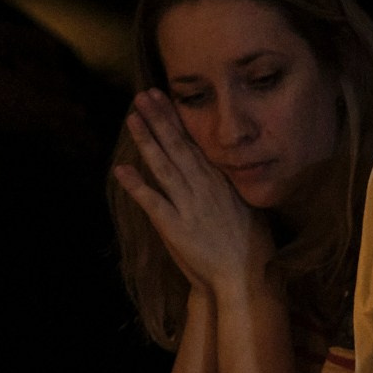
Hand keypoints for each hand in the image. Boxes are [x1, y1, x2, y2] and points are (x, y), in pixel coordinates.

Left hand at [110, 88, 271, 292]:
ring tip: (133, 118)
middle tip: (143, 95)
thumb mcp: (246, 207)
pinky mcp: (176, 228)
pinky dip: (137, 186)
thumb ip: (231, 187)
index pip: (195, 142)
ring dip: (148, 141)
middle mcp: (205, 188)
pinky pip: (153, 203)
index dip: (177, 119)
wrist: (246, 277)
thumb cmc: (251, 246)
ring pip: (164, 167)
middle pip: (178, 146)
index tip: (164, 97)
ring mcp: (189, 206)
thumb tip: (224, 171)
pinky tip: (121, 170)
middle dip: (160, 119)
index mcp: (221, 181)